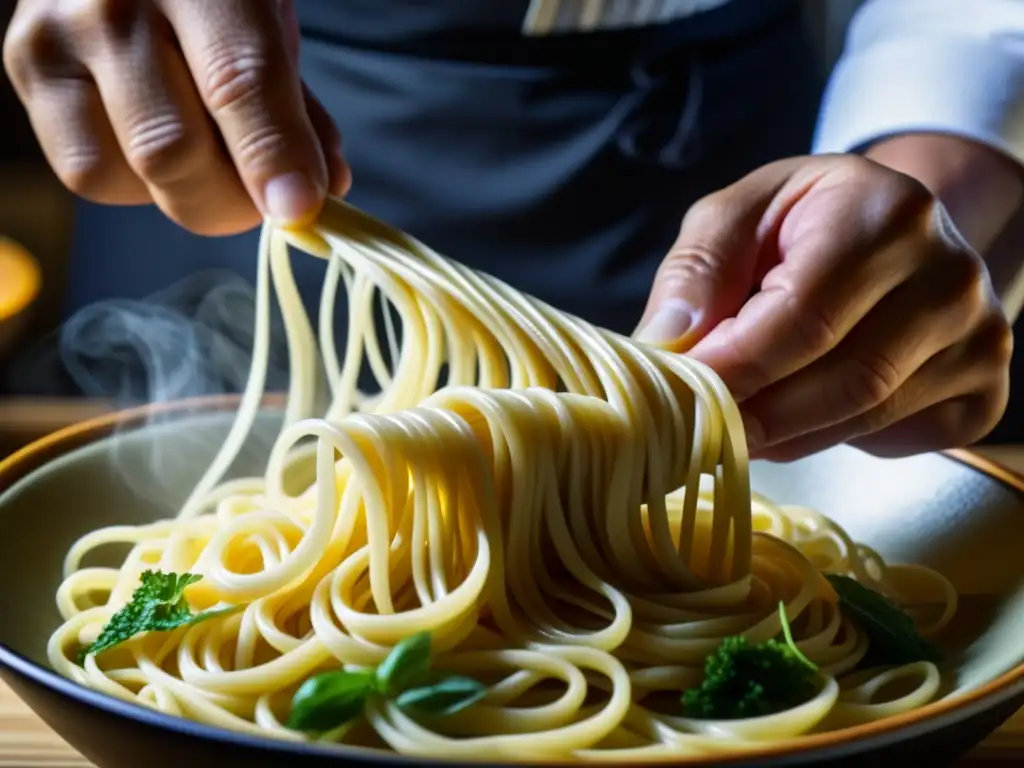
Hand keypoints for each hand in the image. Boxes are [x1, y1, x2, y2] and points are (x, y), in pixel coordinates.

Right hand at [3, 0, 349, 234]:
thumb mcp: (268, 27)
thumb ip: (293, 109)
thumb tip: (316, 191)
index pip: (238, 80)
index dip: (272, 157)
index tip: (298, 209)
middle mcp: (113, 3)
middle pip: (172, 149)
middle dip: (232, 201)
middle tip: (263, 201)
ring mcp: (56, 37)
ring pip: (130, 171)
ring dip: (188, 193)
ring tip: (209, 158)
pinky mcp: (26, 70)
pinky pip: (90, 171)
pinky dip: (138, 184)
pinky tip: (156, 144)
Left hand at [636, 155, 1012, 460]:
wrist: (886, 232)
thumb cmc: (800, 224)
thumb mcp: (736, 218)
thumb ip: (696, 272)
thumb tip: (665, 342)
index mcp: (887, 215)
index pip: (805, 315)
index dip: (736, 366)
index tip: (680, 391)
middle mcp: (952, 275)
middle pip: (845, 379)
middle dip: (758, 412)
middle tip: (699, 424)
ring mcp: (981, 338)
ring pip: (867, 416)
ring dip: (786, 434)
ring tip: (734, 422)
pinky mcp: (984, 392)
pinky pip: (896, 439)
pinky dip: (829, 441)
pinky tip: (796, 418)